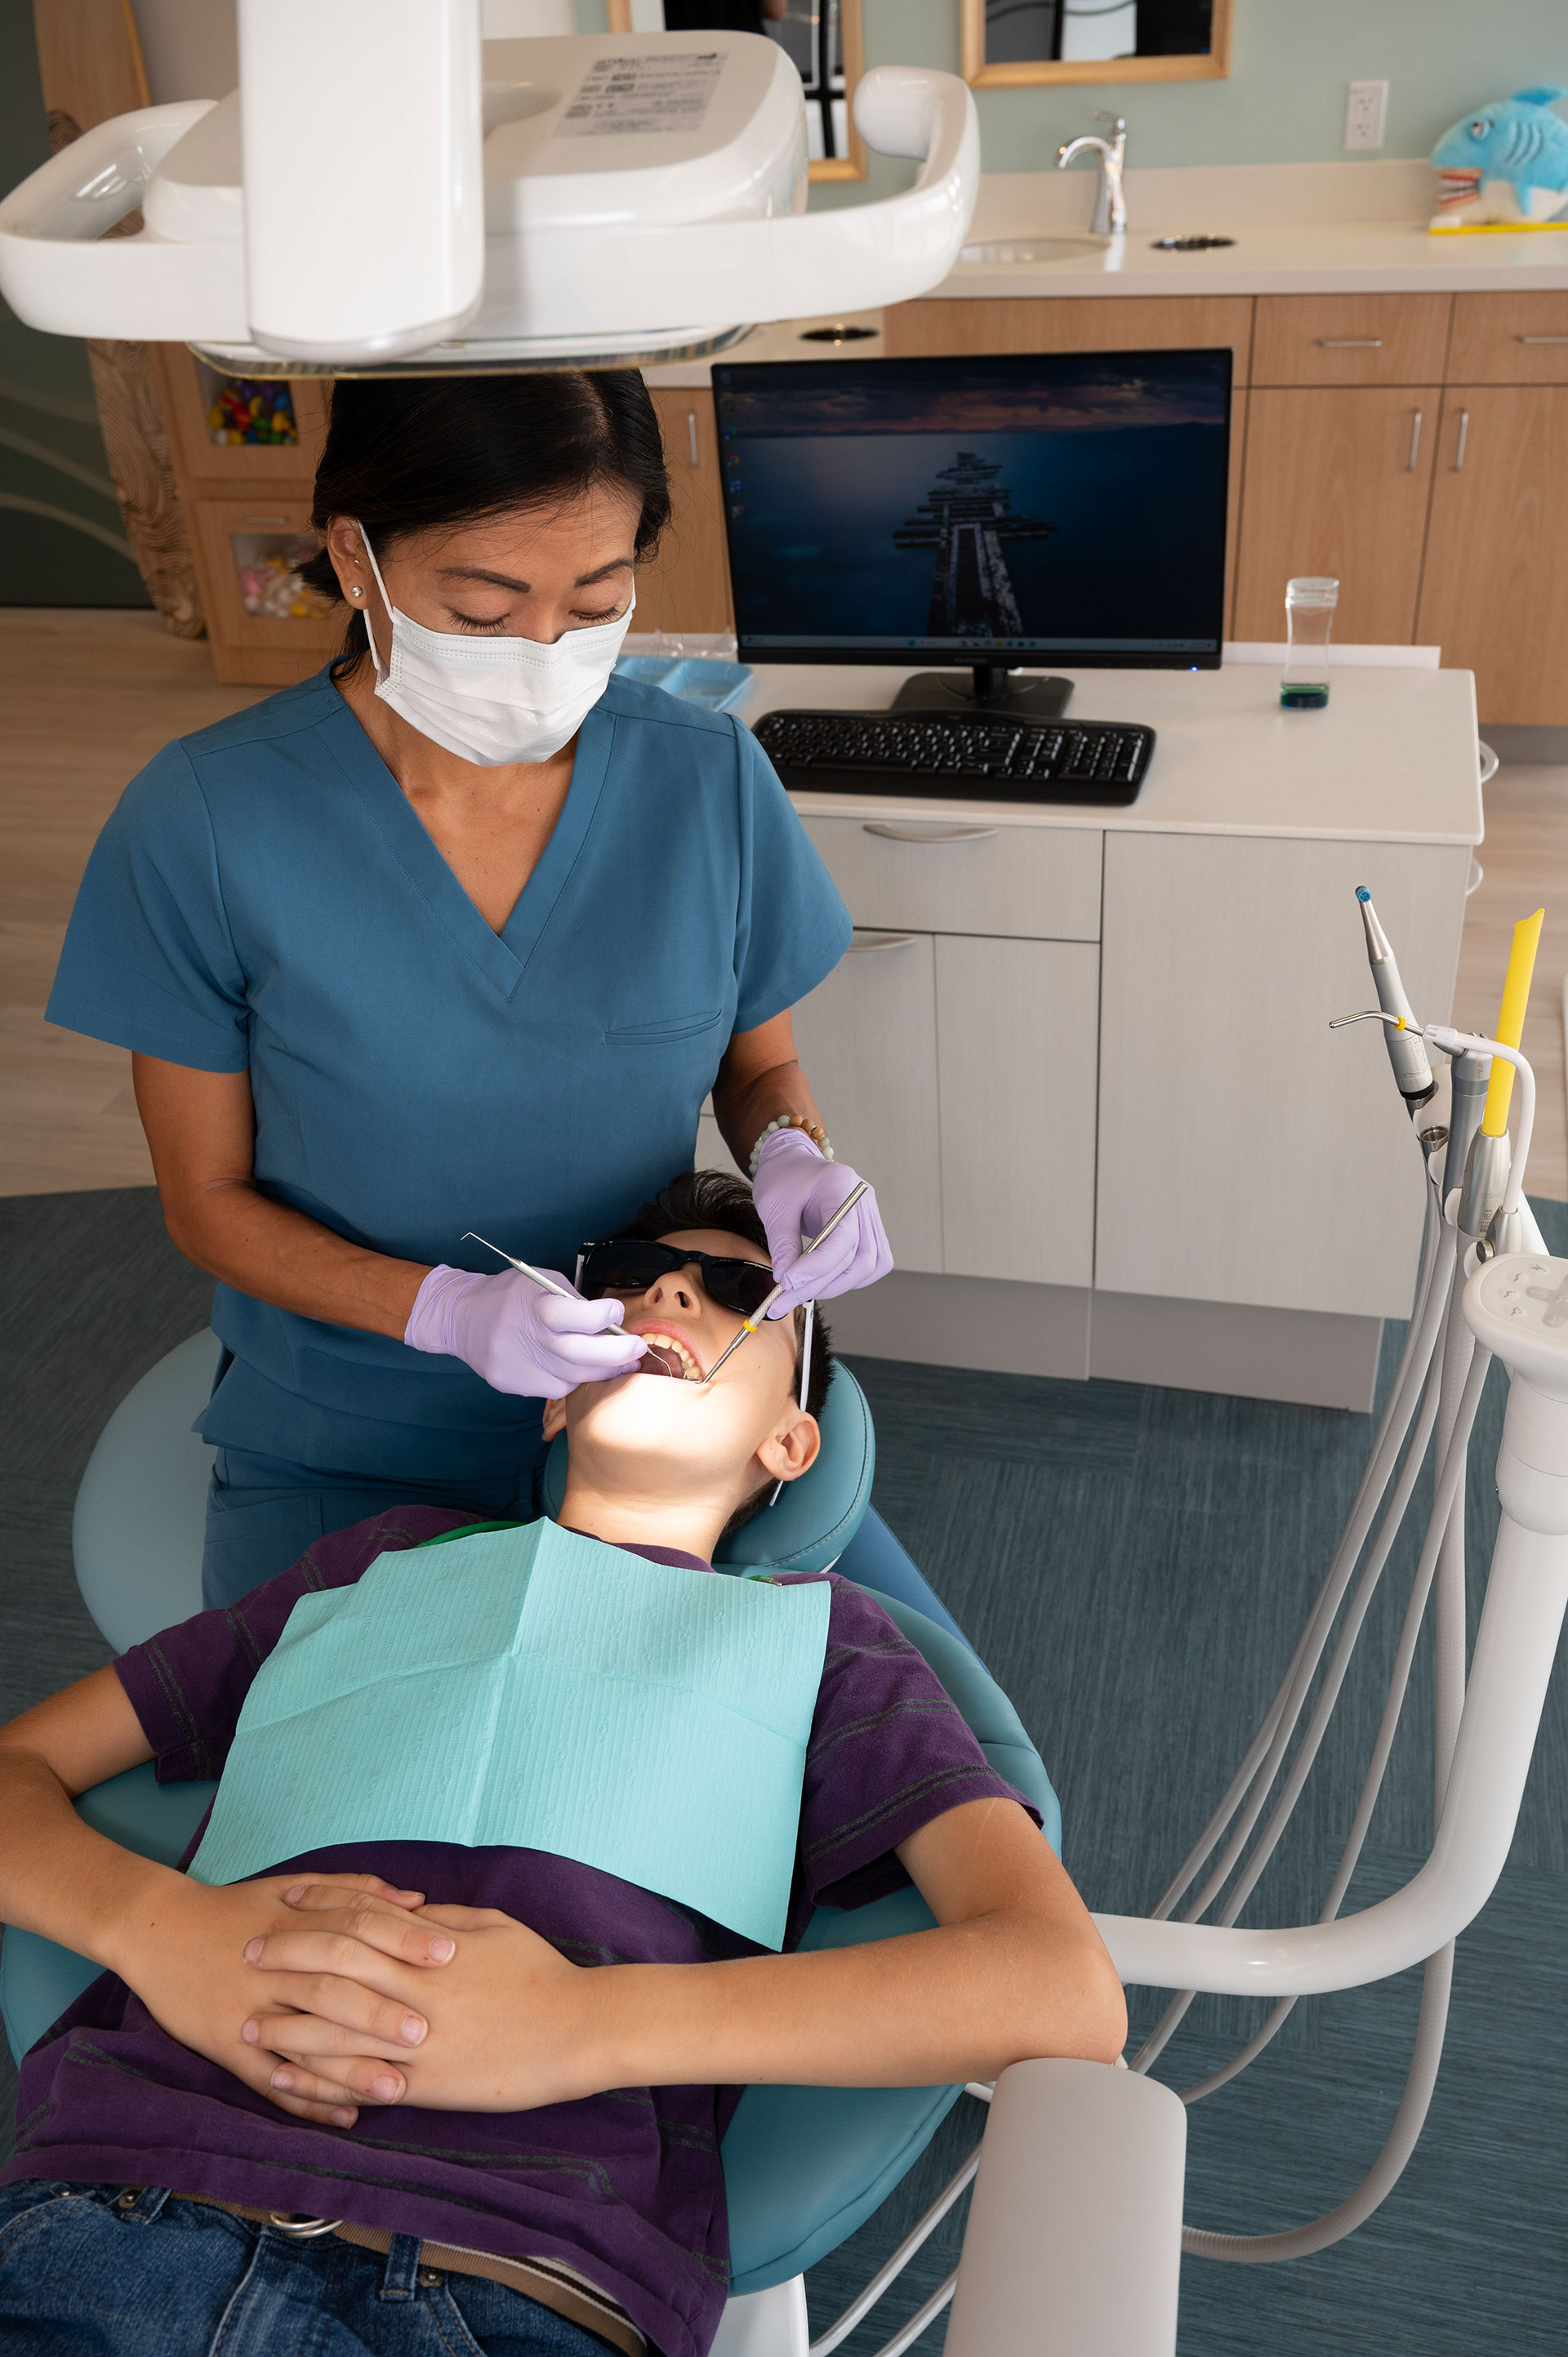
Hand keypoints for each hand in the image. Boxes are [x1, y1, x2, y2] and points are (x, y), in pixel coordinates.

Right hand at [113, 1871, 451, 2128]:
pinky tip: (344, 2116)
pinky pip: (268, 2078)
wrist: (157, 1929)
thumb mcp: (293, 1889)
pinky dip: (306, 2099)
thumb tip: (419, 1901)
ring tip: (396, 2088)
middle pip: (331, 1988)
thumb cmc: (237, 1908)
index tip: (449, 1954)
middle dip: (379, 2010)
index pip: (357, 1927)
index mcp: (296, 1922)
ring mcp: (248, 2008)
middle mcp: (275, 1967)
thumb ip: (356, 1892)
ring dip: (349, 2067)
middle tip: (426, 2030)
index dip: (403, 1940)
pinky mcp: (224, 2043)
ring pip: (303, 2041)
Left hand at [241, 1901, 596, 2114]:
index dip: (321, 1906)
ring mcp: (417, 2040)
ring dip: (287, 2026)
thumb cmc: (539, 1972)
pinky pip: (357, 2082)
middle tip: (247, 1954)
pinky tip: (285, 2080)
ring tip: (249, 2026)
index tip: (286, 1900)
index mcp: (431, 1947)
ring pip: (335, 2029)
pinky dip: (316, 2081)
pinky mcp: (424, 2085)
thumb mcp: (492, 1927)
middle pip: (335, 1967)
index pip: (362, 1917)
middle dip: (288, 1958)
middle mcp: (415, 1991)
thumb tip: (403, 1909)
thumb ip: (442, 1920)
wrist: (578, 2029)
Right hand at [405, 1266, 645, 1395]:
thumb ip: (575, 1303)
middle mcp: (523, 1336)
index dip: (603, 1316)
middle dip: (617, 1354)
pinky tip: (576, 1366)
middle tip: (637, 1350)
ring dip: (602, 1370)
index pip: (574, 1314)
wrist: (461, 1316)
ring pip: (572, 1377)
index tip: (617, 1313)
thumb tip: (612, 1326)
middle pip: (578, 1354)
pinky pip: (555, 1388)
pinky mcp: (511, 1383)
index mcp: (533, 1303)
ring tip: (618, 1362)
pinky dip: (573, 1378)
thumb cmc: (512, 1295)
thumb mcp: (542, 1282)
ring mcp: (515, 1364)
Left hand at [751, 1131, 892, 1313]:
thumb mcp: (774, 1207)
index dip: (818, 1265)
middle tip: (785, 1299)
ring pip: (869, 1265)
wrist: (791, 1163)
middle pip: (858, 1256)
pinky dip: (849, 1278)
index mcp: (841, 1185)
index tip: (789, 1283)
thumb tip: (787, 1283)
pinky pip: (870, 1263)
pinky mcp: (867, 1228)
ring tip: (800, 1292)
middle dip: (822, 1284)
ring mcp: (869, 1214)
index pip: (843, 1235)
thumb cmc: (783, 1177)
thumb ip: (783, 1245)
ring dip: (837, 1286)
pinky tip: (821, 1281)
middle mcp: (863, 1200)